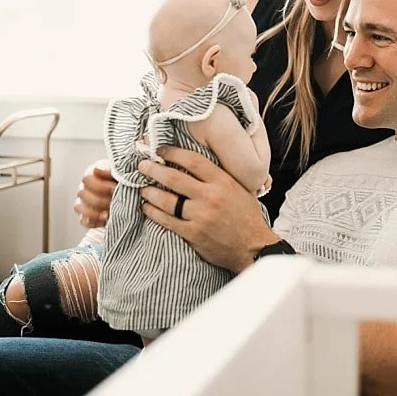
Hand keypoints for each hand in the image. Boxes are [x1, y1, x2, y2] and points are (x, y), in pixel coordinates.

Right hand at [74, 159, 116, 228]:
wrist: (124, 193)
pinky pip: (83, 220)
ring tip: (108, 214)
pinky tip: (104, 220)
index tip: (114, 189)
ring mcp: (82, 203)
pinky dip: (93, 222)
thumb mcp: (117, 174)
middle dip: (100, 200)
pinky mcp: (84, 216)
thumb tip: (96, 170)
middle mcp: (83, 188)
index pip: (86, 179)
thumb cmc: (119, 180)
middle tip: (113, 203)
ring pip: (80, 208)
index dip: (100, 186)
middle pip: (83, 194)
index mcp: (91, 175)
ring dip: (94, 212)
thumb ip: (108, 172)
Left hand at [138, 146, 274, 272]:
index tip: (160, 150)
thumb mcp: (239, 188)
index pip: (193, 160)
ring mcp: (200, 216)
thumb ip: (220, 176)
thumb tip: (197, 163)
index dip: (173, 153)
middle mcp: (210, 196)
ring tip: (142, 188)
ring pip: (167, 200)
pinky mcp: (194, 234)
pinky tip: (147, 208)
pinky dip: (154, 213)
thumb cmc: (247, 216)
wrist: (253, 247)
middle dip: (154, 170)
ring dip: (151, 192)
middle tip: (142, 165)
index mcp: (222, 181)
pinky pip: (168, 221)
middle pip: (175, 178)